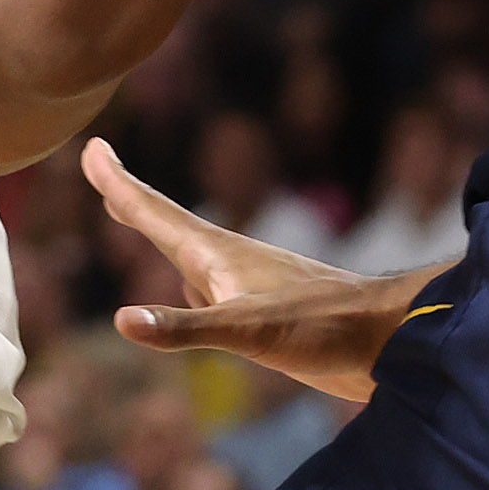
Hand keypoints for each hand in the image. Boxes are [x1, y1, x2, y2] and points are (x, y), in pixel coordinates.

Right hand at [81, 137, 436, 402]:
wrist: (395, 343)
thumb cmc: (325, 329)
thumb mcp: (249, 331)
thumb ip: (184, 326)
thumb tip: (121, 320)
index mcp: (217, 256)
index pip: (154, 212)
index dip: (119, 183)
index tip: (93, 146)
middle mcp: (228, 265)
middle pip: (166, 227)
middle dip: (131, 202)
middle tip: (103, 172)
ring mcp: (248, 288)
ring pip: (188, 262)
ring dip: (159, 241)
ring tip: (135, 220)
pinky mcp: (267, 314)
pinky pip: (211, 296)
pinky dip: (189, 292)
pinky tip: (194, 300)